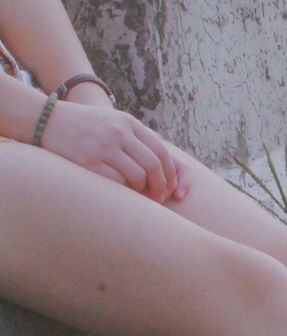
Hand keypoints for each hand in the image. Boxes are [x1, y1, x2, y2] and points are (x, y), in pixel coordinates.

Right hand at [39, 101, 181, 202]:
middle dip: (161, 186)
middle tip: (159, 198)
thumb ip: (138, 135)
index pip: (161, 151)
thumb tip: (166, 155)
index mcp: (128, 122)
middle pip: (153, 166)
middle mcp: (118, 132)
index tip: (171, 187)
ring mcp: (103, 146)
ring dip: (143, 191)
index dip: (171, 173)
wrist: (46, 119)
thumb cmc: (85, 125)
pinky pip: (117, 182)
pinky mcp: (88, 161)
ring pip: (138, 176)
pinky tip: (124, 194)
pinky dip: (125, 191)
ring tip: (141, 197)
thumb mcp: (114, 120)